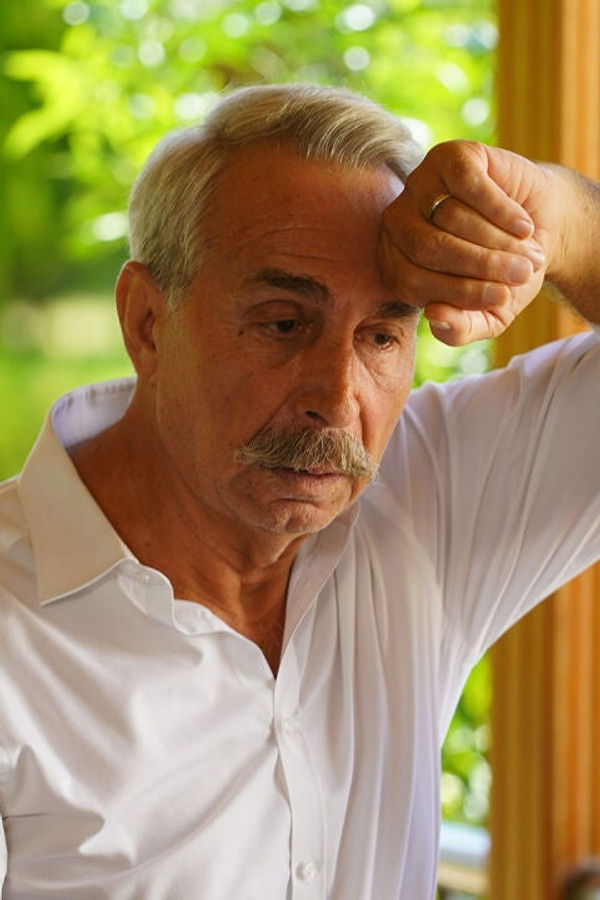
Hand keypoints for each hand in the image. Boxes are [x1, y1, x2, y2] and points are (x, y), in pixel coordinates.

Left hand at [380, 140, 563, 344]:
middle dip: (482, 265)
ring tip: (528, 252)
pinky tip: (523, 226)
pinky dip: (502, 210)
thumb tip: (435, 318)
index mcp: (395, 264)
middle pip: (429, 248)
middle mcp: (397, 223)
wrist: (539, 226)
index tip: (503, 298)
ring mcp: (418, 185)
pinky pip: (469, 185)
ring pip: (451, 216)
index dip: (460, 292)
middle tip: (523, 274)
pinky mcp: (447, 157)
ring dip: (498, 239)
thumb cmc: (505, 274)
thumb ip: (461, 328)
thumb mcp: (488, 312)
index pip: (412, 282)